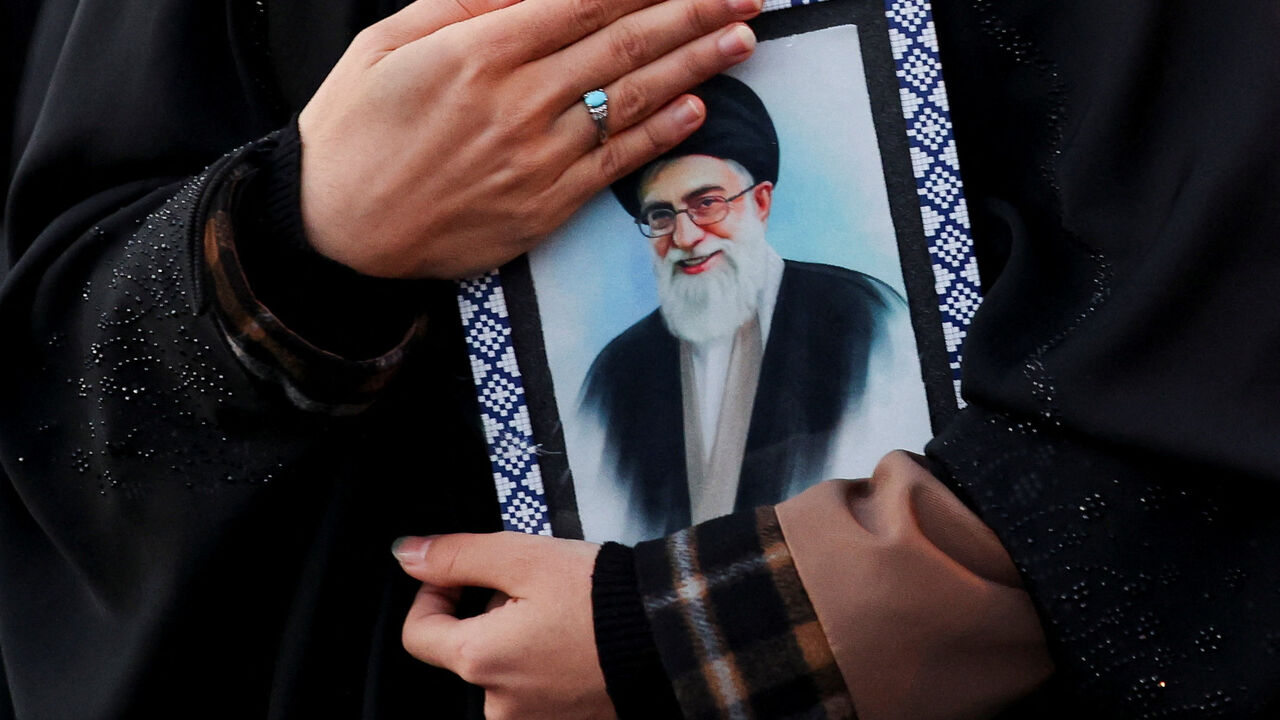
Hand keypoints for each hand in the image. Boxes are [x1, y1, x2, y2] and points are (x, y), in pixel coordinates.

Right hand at [299, 0, 760, 277]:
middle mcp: (518, 101)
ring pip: (634, 99)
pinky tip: (698, 106)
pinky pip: (617, 163)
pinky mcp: (547, 205)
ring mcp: (538, 157)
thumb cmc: (355, 131)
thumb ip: (461, 6)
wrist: (338, 231)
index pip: (583, 0)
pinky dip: (661, 132)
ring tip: (745, 36)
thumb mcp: (386, 44)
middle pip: (627, 42)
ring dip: (698, 64)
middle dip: (695, 8)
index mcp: (477, 52)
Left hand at [394, 532, 612, 719]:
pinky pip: (534, 687)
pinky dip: (544, 661)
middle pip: (465, 649)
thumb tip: (408, 554)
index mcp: (482, 661)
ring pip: (501, 667)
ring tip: (560, 612)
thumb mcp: (524, 557)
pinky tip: (574, 638)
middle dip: (487, 613)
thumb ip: (458, 555)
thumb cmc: (602, 598)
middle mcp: (500, 705)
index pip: (417, 633)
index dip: (434, 594)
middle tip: (531, 588)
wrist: (669, 632)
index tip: (463, 575)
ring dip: (517, 637)